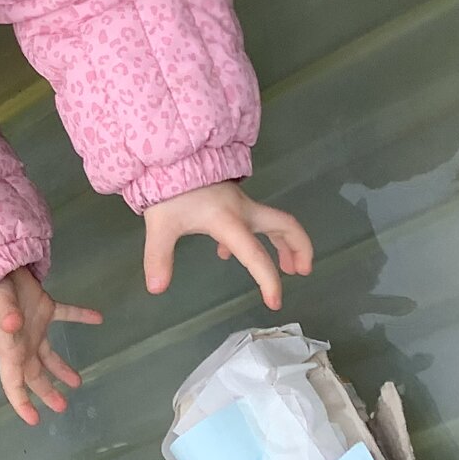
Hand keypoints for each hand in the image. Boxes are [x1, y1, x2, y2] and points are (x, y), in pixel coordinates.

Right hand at [0, 267, 102, 425]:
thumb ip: (6, 318)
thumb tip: (13, 325)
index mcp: (11, 352)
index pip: (14, 384)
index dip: (22, 404)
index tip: (35, 420)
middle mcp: (23, 345)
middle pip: (35, 375)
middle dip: (47, 392)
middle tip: (63, 406)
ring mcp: (34, 327)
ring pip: (49, 355)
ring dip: (62, 368)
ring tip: (78, 381)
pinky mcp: (44, 308)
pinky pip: (66, 315)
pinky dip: (82, 317)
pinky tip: (98, 318)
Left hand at [142, 183, 312, 310]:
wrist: (169, 157)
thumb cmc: (169, 190)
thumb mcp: (160, 225)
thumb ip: (159, 258)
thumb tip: (156, 288)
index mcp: (229, 221)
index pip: (255, 255)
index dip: (268, 280)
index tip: (274, 302)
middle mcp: (243, 211)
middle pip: (285, 225)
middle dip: (300, 248)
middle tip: (302, 271)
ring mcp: (240, 204)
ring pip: (274, 222)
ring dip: (284, 244)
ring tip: (286, 268)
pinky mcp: (231, 200)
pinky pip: (254, 220)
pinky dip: (255, 238)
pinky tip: (227, 254)